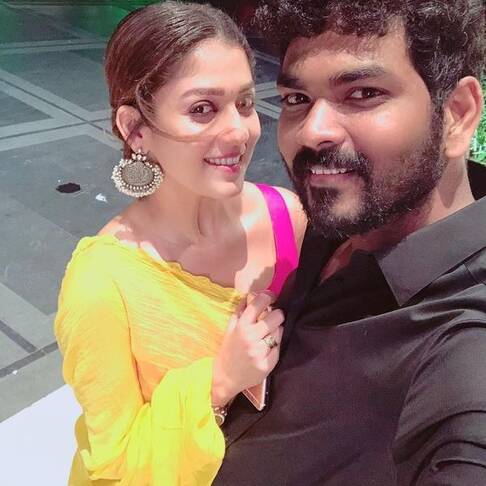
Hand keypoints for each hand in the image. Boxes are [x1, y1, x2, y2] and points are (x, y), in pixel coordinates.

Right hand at [212, 291, 283, 405]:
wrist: (225, 378)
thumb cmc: (228, 351)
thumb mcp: (230, 329)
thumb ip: (240, 311)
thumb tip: (251, 294)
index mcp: (241, 327)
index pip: (259, 304)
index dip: (268, 296)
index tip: (271, 297)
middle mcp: (251, 338)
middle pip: (276, 316)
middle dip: (277, 315)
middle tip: (273, 318)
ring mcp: (260, 351)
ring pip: (280, 331)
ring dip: (276, 330)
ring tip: (268, 335)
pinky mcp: (268, 364)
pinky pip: (279, 347)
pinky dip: (276, 345)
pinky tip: (268, 347)